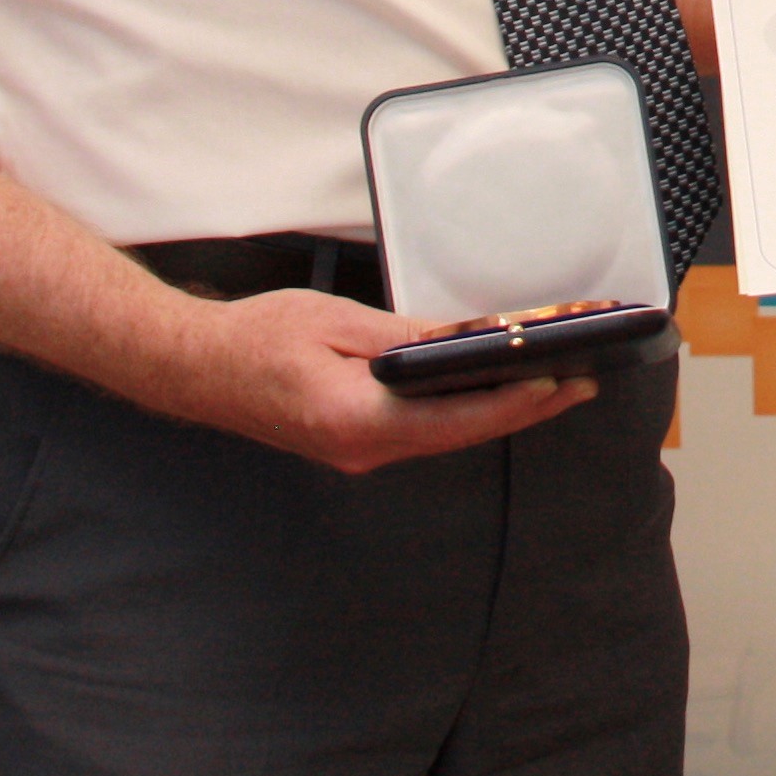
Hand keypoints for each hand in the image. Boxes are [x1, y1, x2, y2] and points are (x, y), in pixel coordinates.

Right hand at [145, 286, 598, 475]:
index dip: (515, 403)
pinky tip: (488, 394)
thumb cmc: (257, 338)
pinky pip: (422, 434)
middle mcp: (361, 450)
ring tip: (551, 387)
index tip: (560, 384)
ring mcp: (356, 453)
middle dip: (525, 411)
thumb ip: (406, 338)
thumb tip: (468, 340)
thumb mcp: (338, 322)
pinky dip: (463, 414)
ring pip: (445, 438)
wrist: (195, 367)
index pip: (456, 419)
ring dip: (498, 414)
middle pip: (462, 435)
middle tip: (580, 386)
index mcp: (357, 421)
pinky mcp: (352, 443)